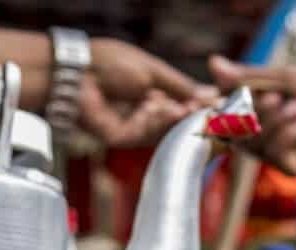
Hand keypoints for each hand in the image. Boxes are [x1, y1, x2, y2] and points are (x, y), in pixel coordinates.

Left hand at [79, 39, 218, 147]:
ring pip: (163, 130)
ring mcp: (132, 126)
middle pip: (174, 120)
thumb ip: (180, 86)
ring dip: (173, 117)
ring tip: (179, 106)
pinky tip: (158, 109)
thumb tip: (209, 94)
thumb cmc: (111, 64)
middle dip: (189, 114)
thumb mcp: (153, 71)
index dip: (196, 103)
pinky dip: (154, 123)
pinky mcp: (121, 138)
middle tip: (204, 110)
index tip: (215, 102)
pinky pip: (146, 135)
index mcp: (150, 89)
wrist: (79, 75)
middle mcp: (142, 109)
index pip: (180, 101)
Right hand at [208, 56, 295, 174]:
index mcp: (255, 113)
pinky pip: (273, 154)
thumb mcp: (280, 78)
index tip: (225, 97)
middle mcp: (260, 135)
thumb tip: (212, 63)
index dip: (220, 109)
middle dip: (255, 112)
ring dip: (276, 121)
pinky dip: (288, 135)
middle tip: (277, 97)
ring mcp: (273, 154)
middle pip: (234, 131)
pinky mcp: (288, 168)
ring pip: (252, 142)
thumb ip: (245, 77)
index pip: (223, 115)